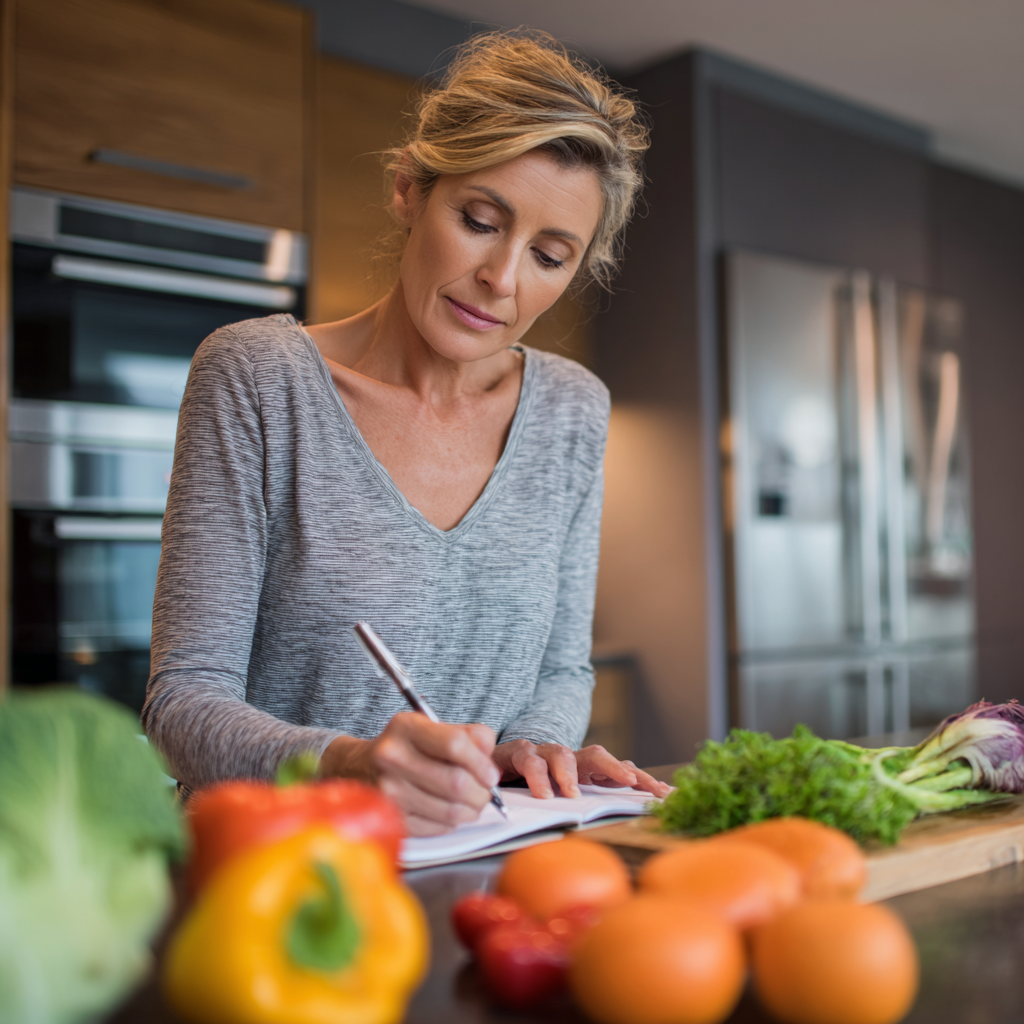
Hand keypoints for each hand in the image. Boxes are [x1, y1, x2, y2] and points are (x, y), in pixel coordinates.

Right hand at [319, 713, 499, 836]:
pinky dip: (452, 822)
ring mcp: (389, 790)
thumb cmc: (406, 746)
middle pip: (456, 782)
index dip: (481, 762)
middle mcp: (392, 757)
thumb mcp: (432, 727)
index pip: (454, 744)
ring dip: (471, 810)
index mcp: (406, 727)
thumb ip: (468, 734)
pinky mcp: (391, 817)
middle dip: (481, 792)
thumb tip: (489, 755)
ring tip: (471, 802)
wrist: (358, 766)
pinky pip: (437, 827)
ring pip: (450, 810)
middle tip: (485, 791)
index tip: (491, 774)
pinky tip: (449, 810)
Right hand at [492, 740, 671, 799]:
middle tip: (631, 782)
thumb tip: (626, 822)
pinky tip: (542, 793)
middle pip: (596, 754)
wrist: (492, 762)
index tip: (664, 793)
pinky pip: (528, 760)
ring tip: (571, 794)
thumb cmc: (533, 785)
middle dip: (615, 767)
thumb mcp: (564, 797)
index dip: (641, 780)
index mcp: (584, 770)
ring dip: (567, 773)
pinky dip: (536, 776)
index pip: (618, 770)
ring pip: (560, 754)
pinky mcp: (516, 752)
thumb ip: (589, 804)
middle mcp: (567, 757)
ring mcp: (542, 752)